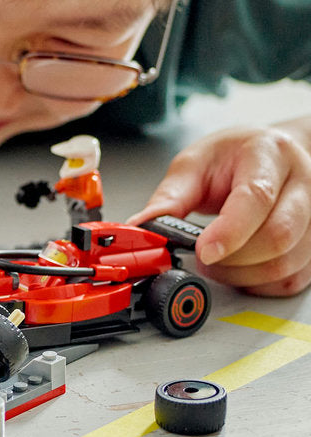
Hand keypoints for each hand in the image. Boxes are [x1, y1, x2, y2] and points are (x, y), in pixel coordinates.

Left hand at [128, 123, 310, 296]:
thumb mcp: (194, 164)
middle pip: (278, 236)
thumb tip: (141, 228)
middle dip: (231, 258)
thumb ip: (170, 197)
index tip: (203, 251)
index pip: (256, 198)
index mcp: (270, 154)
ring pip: (286, 263)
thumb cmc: (234, 157)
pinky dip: (258, 284)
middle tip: (202, 255)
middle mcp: (303, 184)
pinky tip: (240, 269)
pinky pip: (291, 279)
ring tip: (216, 260)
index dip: (229, 231)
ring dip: (242, 275)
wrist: (270, 153)